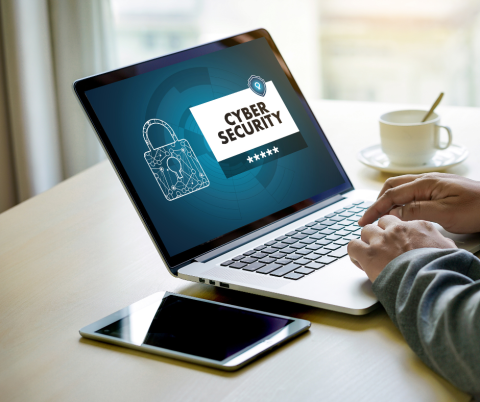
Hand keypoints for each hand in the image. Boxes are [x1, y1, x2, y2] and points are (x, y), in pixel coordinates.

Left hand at [348, 215, 455, 281]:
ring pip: (365, 231)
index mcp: (418, 227)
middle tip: (382, 249)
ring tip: (371, 255)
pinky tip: (360, 261)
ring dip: (367, 242)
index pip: (399, 221)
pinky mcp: (368, 253)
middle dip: (380, 234)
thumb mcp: (449, 251)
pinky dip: (354, 253)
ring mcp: (381, 240)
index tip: (396, 242)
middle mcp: (397, 230)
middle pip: (381, 223)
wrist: (429, 283)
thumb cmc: (441, 270)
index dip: (395, 232)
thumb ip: (440, 243)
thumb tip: (442, 245)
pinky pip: (353, 245)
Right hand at [359, 173, 479, 233]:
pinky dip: (399, 201)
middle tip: (368, 218)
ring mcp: (432, 183)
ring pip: (401, 188)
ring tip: (380, 215)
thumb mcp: (445, 213)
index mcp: (425, 183)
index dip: (374, 208)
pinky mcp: (438, 190)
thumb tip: (393, 212)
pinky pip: (411, 192)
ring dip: (387, 200)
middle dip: (377, 202)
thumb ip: (416, 211)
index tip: (363, 220)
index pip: (391, 195)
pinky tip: (400, 211)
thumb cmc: (478, 209)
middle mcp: (426, 180)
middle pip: (392, 187)